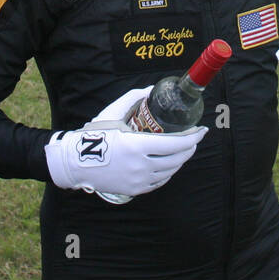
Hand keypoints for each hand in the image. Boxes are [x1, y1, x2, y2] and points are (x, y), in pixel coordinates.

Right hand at [44, 86, 206, 196]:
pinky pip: (160, 181)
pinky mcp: (135, 190)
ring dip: (181, 159)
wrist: (76, 162)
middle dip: (190, 147)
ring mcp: (138, 180)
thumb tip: (152, 89)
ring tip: (184, 148)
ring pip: (170, 171)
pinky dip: (169, 171)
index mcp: (137, 146)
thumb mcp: (113, 112)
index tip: (202, 130)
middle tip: (194, 137)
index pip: (175, 143)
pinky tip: (170, 163)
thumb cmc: (96, 135)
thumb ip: (134, 97)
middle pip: (177, 158)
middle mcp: (140, 166)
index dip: (193, 137)